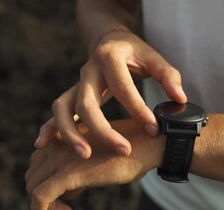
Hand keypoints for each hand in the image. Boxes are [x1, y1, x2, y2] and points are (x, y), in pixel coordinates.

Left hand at [25, 119, 163, 209]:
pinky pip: (42, 196)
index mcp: (69, 135)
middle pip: (34, 171)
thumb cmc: (132, 151)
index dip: (47, 176)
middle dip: (43, 191)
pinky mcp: (71, 173)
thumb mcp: (101, 157)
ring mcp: (64, 157)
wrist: (150, 144)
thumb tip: (70, 191)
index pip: (41, 157)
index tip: (68, 193)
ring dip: (43, 204)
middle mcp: (61, 143)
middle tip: (66, 207)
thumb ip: (82, 168)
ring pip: (34, 184)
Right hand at [34, 31, 185, 158]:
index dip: (138, 109)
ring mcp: (76, 83)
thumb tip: (179, 99)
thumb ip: (168, 77)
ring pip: (63, 108)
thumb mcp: (154, 59)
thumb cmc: (135, 53)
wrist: (108, 42)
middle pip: (86, 102)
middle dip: (103, 129)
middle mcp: (87, 70)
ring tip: (85, 155)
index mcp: (110, 58)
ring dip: (70, 133)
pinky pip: (56, 112)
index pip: (122, 87)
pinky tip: (44, 146)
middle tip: (124, 150)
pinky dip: (49, 128)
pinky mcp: (71, 94)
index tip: (154, 129)